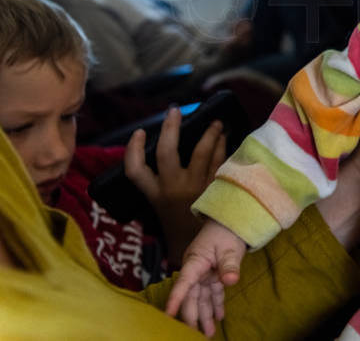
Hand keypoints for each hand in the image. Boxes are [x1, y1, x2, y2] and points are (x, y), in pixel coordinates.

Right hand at [124, 107, 226, 263]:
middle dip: (171, 127)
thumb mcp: (160, 205)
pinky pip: (220, 161)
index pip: (135, 170)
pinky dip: (223, 147)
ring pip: (201, 152)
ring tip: (215, 122)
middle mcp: (172, 189)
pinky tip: (225, 138)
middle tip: (175, 111)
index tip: (140, 132)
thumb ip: (160, 182)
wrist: (198, 248)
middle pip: (167, 152)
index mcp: (155, 194)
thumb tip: (169, 145)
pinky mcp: (215, 189)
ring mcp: (195, 188)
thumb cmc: (178, 222)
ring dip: (209, 133)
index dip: (133, 149)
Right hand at [165, 220, 245, 336]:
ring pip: (202, 298)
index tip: (168, 314)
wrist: (230, 221)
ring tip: (209, 333)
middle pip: (191, 296)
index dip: (175, 299)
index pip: (183, 283)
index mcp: (195, 262)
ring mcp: (204, 274)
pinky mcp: (213, 275)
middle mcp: (196, 270)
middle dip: (193, 316)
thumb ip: (229, 265)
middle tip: (194, 334)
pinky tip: (218, 318)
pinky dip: (216, 304)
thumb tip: (230, 281)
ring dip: (205, 315)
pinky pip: (213, 293)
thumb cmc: (226, 232)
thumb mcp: (229, 248)